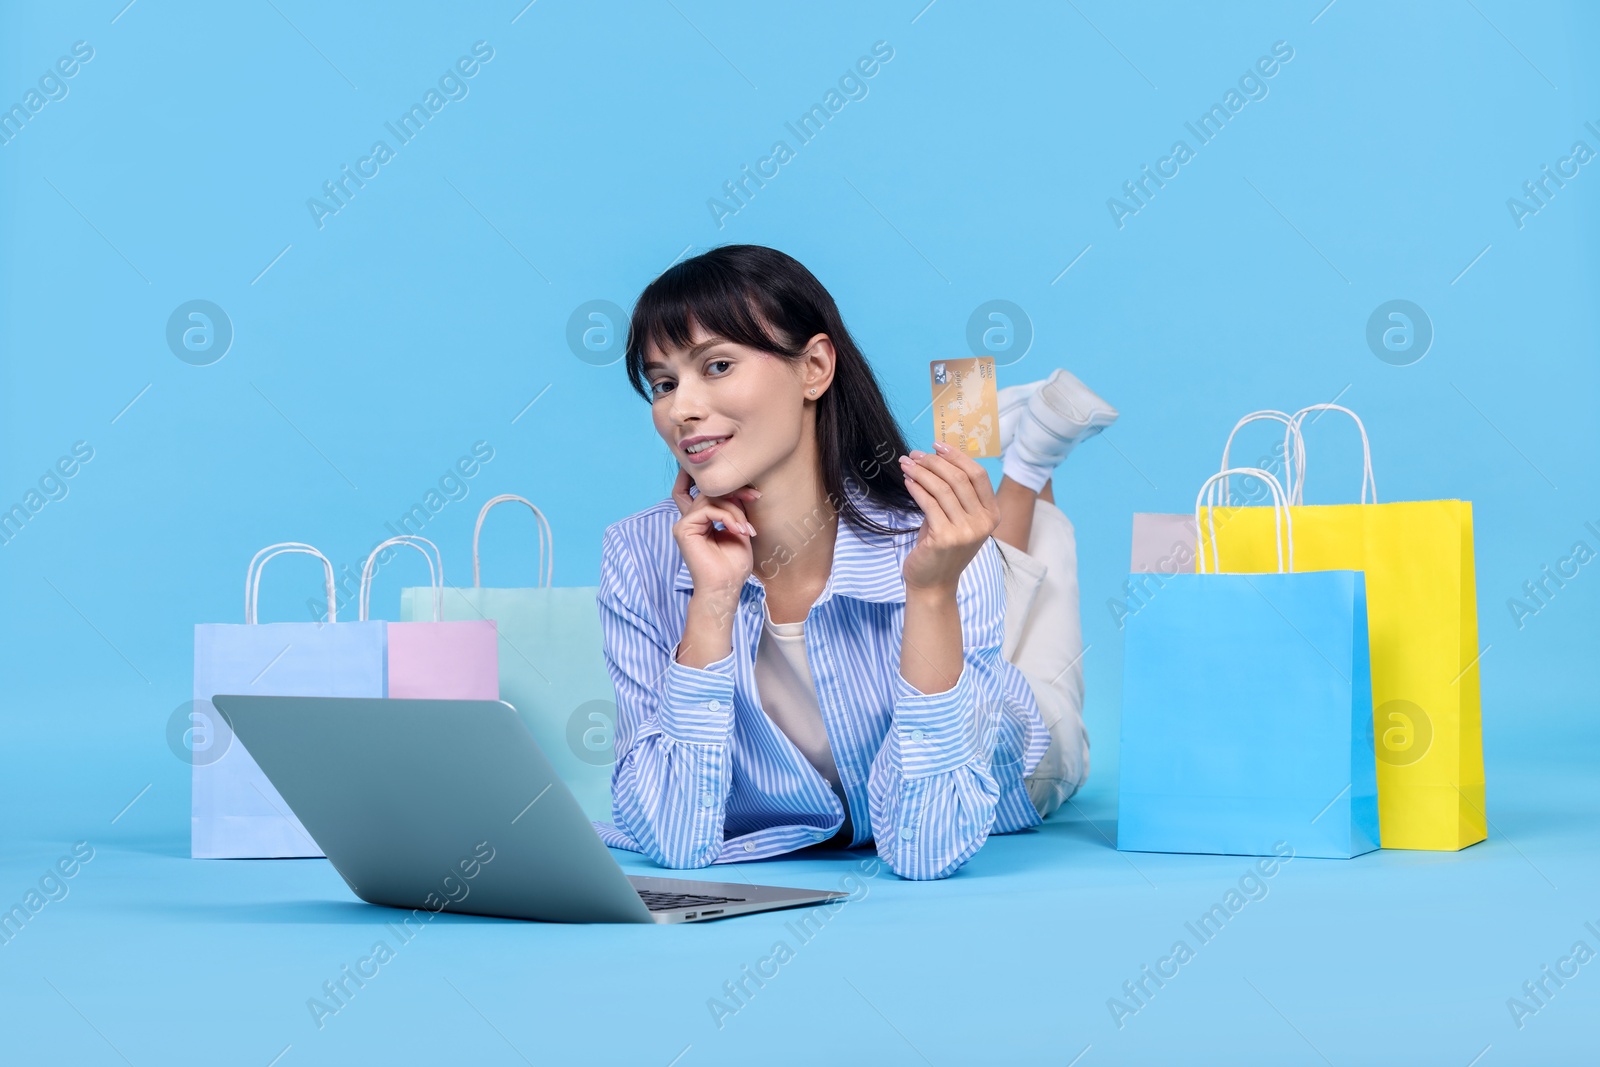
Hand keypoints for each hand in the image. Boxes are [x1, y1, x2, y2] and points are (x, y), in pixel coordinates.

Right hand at [670, 467, 761, 601]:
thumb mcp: (739, 530)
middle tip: (755, 498)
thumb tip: (739, 490)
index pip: (713, 494)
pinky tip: (738, 530)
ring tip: (746, 529)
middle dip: (736, 492)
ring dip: (734, 510)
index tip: (755, 495)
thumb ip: (735, 510)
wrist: (725, 588)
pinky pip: (706, 510)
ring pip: (710, 499)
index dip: (733, 489)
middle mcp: (691, 520)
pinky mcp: (683, 529)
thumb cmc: (733, 566)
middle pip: (711, 492)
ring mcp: (685, 524)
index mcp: (703, 520)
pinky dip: (726, 517)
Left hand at [898, 441, 998, 594]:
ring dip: (921, 472)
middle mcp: (983, 523)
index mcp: (991, 515)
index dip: (957, 456)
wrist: (933, 583)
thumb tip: (935, 459)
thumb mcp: (955, 518)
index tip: (937, 446)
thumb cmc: (941, 548)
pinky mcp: (946, 537)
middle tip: (914, 454)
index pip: (978, 475)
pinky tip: (908, 481)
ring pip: (942, 488)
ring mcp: (966, 531)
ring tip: (906, 464)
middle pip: (959, 478)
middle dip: (934, 462)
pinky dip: (916, 488)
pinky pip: (929, 503)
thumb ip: (953, 493)